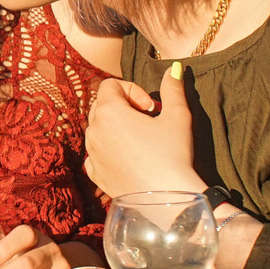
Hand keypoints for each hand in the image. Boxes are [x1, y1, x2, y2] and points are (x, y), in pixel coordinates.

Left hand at [84, 66, 201, 198]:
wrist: (167, 200)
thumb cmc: (172, 154)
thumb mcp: (178, 116)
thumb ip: (173, 88)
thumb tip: (174, 68)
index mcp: (109, 112)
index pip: (110, 85)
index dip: (133, 90)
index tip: (151, 107)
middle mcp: (93, 131)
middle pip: (101, 105)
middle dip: (123, 106)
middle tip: (148, 121)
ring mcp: (92, 154)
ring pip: (97, 129)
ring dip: (116, 128)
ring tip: (141, 140)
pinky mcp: (95, 174)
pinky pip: (96, 153)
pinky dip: (109, 149)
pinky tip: (130, 157)